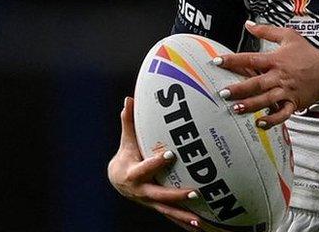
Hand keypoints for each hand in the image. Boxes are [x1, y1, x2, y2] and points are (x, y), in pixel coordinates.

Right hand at [107, 97, 200, 229]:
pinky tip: (200, 228)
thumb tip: (129, 99)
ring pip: (168, 211)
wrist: (118, 182)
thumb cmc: (126, 156)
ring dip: (183, 216)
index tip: (171, 154)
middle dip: (176, 195)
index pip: (145, 168)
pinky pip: (172, 216)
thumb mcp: (126, 141)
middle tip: (195, 192)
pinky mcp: (158, 207)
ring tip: (200, 222)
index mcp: (133, 174)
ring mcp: (150, 202)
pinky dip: (184, 223)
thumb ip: (129, 122)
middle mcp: (141, 192)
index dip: (156, 162)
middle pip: (160, 195)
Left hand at [215, 22, 318, 127]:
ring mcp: (287, 91)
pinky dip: (272, 120)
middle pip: (256, 83)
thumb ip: (266, 31)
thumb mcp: (289, 36)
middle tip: (222, 93)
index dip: (233, 60)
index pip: (251, 59)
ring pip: (266, 99)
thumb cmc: (307, 54)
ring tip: (236, 109)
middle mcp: (279, 76)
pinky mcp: (294, 103)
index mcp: (276, 60)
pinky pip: (282, 114)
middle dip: (239, 89)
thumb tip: (248, 24)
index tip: (216, 62)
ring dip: (251, 105)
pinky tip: (260, 123)